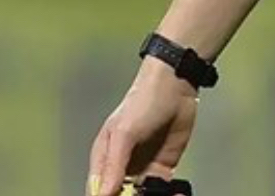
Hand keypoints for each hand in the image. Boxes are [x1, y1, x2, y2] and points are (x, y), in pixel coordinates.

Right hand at [87, 60, 198, 195]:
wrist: (175, 88)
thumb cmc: (142, 104)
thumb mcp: (124, 133)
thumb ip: (114, 165)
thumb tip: (105, 193)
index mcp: (104, 160)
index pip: (99, 191)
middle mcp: (122, 168)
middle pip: (121, 195)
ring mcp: (143, 168)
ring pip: (143, 195)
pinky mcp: (163, 167)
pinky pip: (162, 189)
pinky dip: (168, 195)